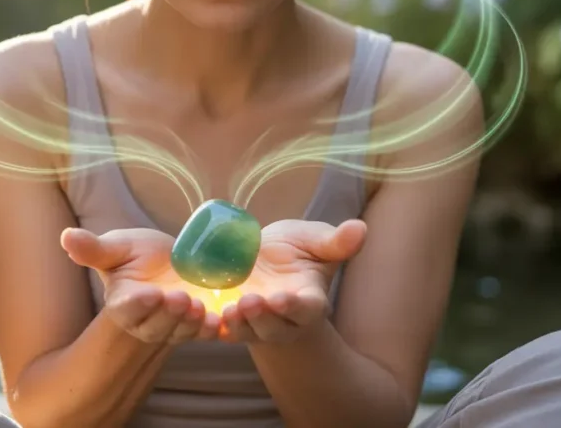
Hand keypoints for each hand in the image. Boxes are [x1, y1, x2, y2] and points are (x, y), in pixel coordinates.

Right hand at [61, 227, 220, 344]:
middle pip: (156, 325)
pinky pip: (204, 334)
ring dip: (190, 323)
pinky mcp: (197, 327)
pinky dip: (213, 331)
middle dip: (169, 314)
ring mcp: (173, 327)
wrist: (173, 264)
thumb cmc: (139, 255)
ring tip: (200, 307)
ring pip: (180, 332)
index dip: (138, 304)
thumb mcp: (119, 247)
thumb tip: (65, 236)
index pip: (127, 309)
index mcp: (124, 303)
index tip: (150, 294)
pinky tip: (221, 322)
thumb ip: (95, 249)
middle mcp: (146, 322)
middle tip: (181, 298)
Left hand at [220, 219, 365, 344]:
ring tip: (228, 309)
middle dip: (263, 317)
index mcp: (309, 300)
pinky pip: (221, 330)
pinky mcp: (230, 323)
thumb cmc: (295, 251)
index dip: (296, 307)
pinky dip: (211, 326)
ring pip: (248, 332)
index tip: (283, 298)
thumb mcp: (314, 240)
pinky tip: (200, 314)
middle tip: (250, 302)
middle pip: (276, 327)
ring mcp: (255, 324)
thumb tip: (360, 228)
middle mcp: (284, 319)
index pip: (307, 309)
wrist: (261, 260)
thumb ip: (335, 241)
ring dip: (238, 324)